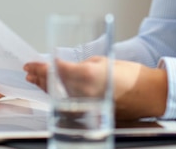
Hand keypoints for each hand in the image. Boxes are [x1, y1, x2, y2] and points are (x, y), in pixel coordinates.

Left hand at [24, 57, 167, 120]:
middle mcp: (83, 93)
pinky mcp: (89, 113)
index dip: (40, 68)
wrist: (146, 93)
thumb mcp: (103, 61)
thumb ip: (83, 65)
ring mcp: (85, 105)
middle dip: (39, 77)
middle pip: (53, 86)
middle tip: (29, 70)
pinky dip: (57, 95)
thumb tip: (68, 68)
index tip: (30, 64)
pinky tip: (52, 91)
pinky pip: (68, 103)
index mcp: (87, 76)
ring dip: (45, 87)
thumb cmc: (129, 74)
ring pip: (58, 96)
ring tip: (35, 80)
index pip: (55, 71)